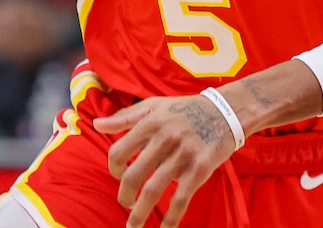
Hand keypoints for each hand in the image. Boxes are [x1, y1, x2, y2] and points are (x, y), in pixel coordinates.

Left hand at [94, 95, 237, 227]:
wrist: (224, 111)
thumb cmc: (185, 109)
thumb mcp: (154, 106)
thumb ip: (125, 117)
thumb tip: (97, 125)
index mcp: (149, 123)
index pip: (118, 152)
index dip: (114, 168)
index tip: (119, 175)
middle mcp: (163, 139)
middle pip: (133, 175)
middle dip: (125, 196)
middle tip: (126, 204)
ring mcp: (182, 155)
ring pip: (153, 191)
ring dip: (140, 213)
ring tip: (133, 225)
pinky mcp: (199, 169)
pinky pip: (181, 199)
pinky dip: (171, 219)